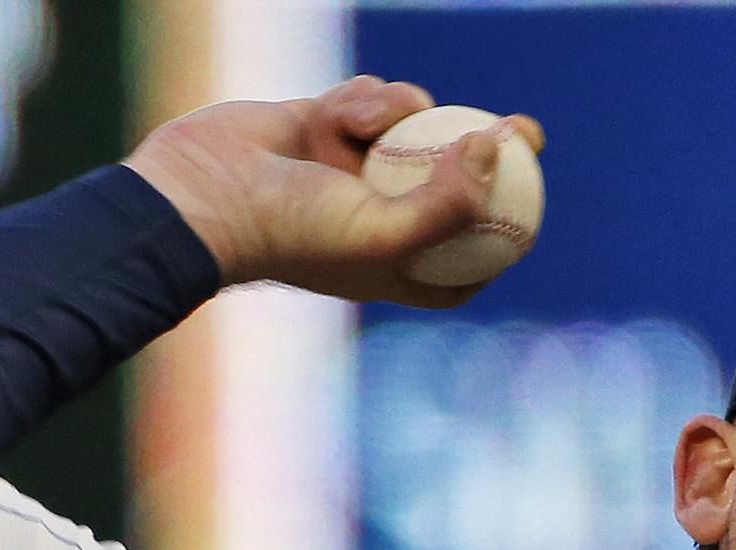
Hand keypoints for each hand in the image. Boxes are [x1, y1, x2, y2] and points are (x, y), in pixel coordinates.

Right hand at [123, 76, 546, 305]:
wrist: (204, 194)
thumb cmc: (295, 233)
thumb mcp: (387, 234)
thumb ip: (451, 203)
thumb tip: (499, 148)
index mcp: (392, 264)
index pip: (461, 264)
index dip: (499, 242)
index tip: (531, 214)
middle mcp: (375, 217)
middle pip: (450, 184)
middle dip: (489, 156)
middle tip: (527, 129)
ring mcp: (349, 170)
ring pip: (411, 127)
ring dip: (402, 112)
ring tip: (374, 122)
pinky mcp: (322, 124)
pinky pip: (369, 99)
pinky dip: (363, 98)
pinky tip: (338, 112)